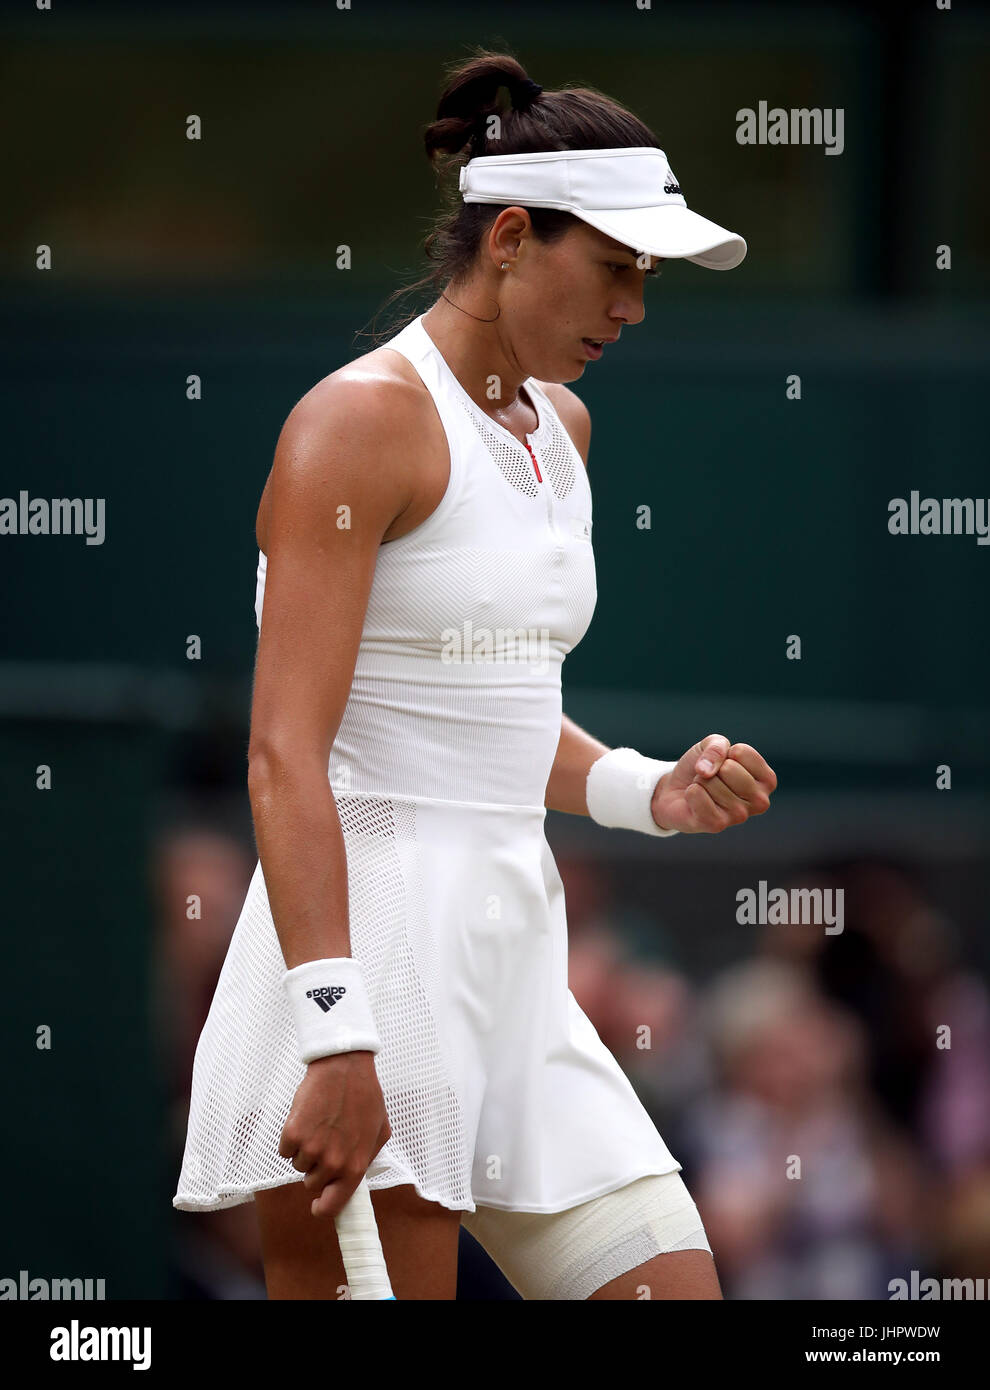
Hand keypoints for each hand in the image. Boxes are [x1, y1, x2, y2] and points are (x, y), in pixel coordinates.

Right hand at [278, 1051, 391, 1220]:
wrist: (343, 1067)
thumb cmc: (365, 1095)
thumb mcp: (380, 1131)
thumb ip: (369, 1158)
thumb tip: (358, 1177)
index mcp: (355, 1166)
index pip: (334, 1206)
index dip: (323, 1209)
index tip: (318, 1206)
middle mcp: (332, 1163)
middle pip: (312, 1183)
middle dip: (317, 1168)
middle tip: (326, 1143)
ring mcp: (311, 1149)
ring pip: (298, 1165)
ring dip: (305, 1151)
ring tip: (319, 1126)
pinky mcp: (293, 1134)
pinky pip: (285, 1150)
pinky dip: (291, 1139)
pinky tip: (306, 1120)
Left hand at [650, 734, 776, 833]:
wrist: (678, 790)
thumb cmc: (704, 768)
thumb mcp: (712, 745)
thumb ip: (716, 746)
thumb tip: (706, 771)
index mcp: (767, 780)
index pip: (741, 752)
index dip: (725, 753)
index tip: (724, 764)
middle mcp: (760, 801)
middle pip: (728, 769)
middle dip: (713, 769)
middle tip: (712, 780)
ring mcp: (740, 816)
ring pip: (711, 781)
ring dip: (700, 781)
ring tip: (705, 790)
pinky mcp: (717, 825)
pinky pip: (697, 795)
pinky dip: (690, 792)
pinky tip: (695, 801)